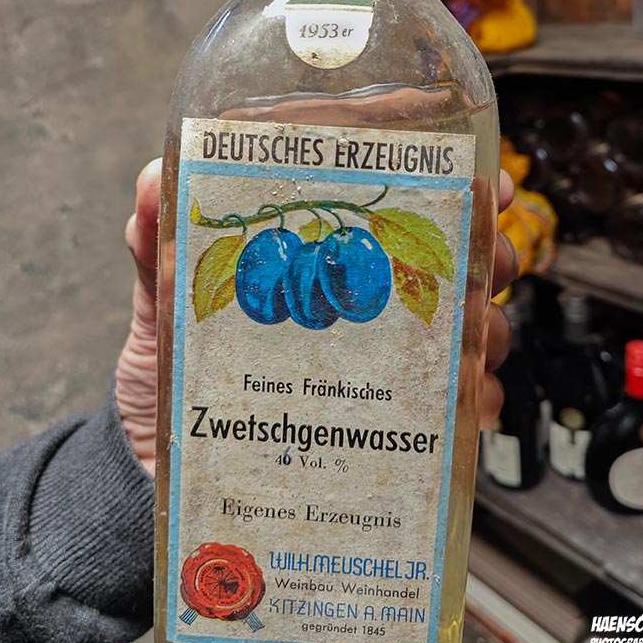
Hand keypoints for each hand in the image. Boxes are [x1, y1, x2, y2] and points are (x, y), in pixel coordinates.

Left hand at [115, 161, 517, 474]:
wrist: (158, 471)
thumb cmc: (163, 374)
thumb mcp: (161, 307)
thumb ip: (159, 249)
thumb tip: (153, 180)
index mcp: (309, 254)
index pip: (383, 195)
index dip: (440, 174)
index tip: (475, 171)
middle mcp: (353, 297)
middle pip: (444, 256)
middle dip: (482, 249)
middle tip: (490, 259)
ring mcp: (376, 357)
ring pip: (463, 326)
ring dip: (484, 326)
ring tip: (477, 341)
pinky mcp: (385, 416)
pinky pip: (449, 407)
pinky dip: (473, 400)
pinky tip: (471, 405)